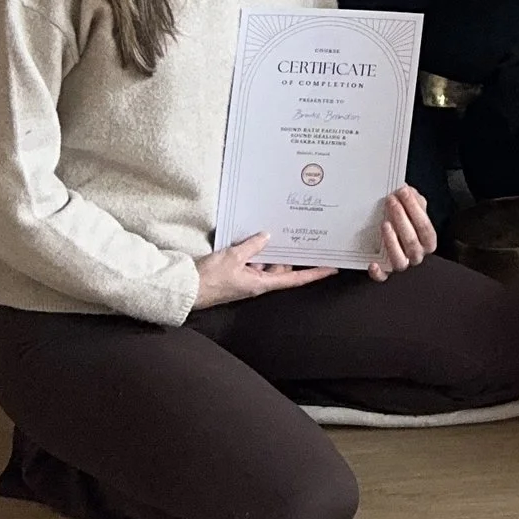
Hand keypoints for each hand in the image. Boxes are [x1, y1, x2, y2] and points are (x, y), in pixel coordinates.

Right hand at [191, 232, 334, 307]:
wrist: (186, 288)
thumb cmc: (210, 278)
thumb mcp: (233, 257)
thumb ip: (252, 246)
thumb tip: (267, 236)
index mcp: (261, 284)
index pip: (294, 279)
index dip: (314, 274)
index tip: (332, 268)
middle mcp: (258, 283)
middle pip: (281, 268)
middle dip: (286, 254)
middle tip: (298, 234)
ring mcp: (247, 279)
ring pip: (267, 263)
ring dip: (269, 251)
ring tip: (276, 230)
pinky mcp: (236, 274)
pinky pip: (253, 262)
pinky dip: (255, 251)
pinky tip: (255, 237)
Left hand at [364, 182, 437, 280]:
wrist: (391, 236)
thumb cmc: (405, 223)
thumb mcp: (412, 210)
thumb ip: (413, 200)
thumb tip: (406, 188)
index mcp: (427, 242)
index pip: (425, 228)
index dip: (416, 210)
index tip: (404, 192)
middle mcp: (416, 255)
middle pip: (412, 242)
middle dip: (401, 219)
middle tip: (391, 201)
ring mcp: (401, 265)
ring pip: (400, 260)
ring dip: (392, 242)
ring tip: (385, 224)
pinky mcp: (385, 273)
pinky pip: (382, 278)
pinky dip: (378, 272)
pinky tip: (372, 263)